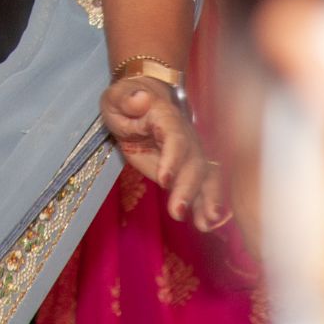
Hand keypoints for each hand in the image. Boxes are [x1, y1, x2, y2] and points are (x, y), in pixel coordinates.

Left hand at [100, 77, 226, 230]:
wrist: (139, 102)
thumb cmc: (124, 102)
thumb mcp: (116, 98)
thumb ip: (126, 99)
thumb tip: (141, 98)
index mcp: (166, 117)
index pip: (175, 137)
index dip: (173, 158)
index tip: (164, 180)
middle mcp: (186, 135)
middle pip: (194, 162)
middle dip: (189, 188)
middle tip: (178, 212)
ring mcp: (190, 152)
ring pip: (207, 175)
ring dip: (208, 199)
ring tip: (205, 224)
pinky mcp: (188, 168)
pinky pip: (203, 186)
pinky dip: (207, 204)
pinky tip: (206, 225)